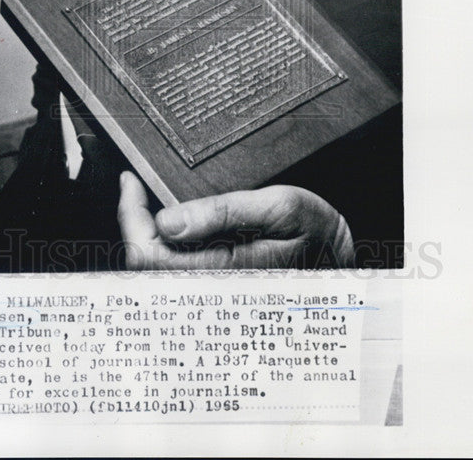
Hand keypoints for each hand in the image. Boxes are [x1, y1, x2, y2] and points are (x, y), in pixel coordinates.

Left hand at [117, 172, 354, 269]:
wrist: (342, 256)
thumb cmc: (316, 231)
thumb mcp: (280, 206)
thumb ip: (223, 213)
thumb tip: (168, 221)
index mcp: (223, 272)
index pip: (150, 255)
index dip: (131, 216)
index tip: (130, 181)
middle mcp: (212, 288)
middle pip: (145, 264)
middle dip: (133, 222)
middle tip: (136, 186)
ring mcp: (212, 291)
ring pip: (156, 269)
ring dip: (145, 233)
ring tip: (148, 198)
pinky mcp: (216, 286)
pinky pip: (173, 270)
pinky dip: (161, 243)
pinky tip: (169, 220)